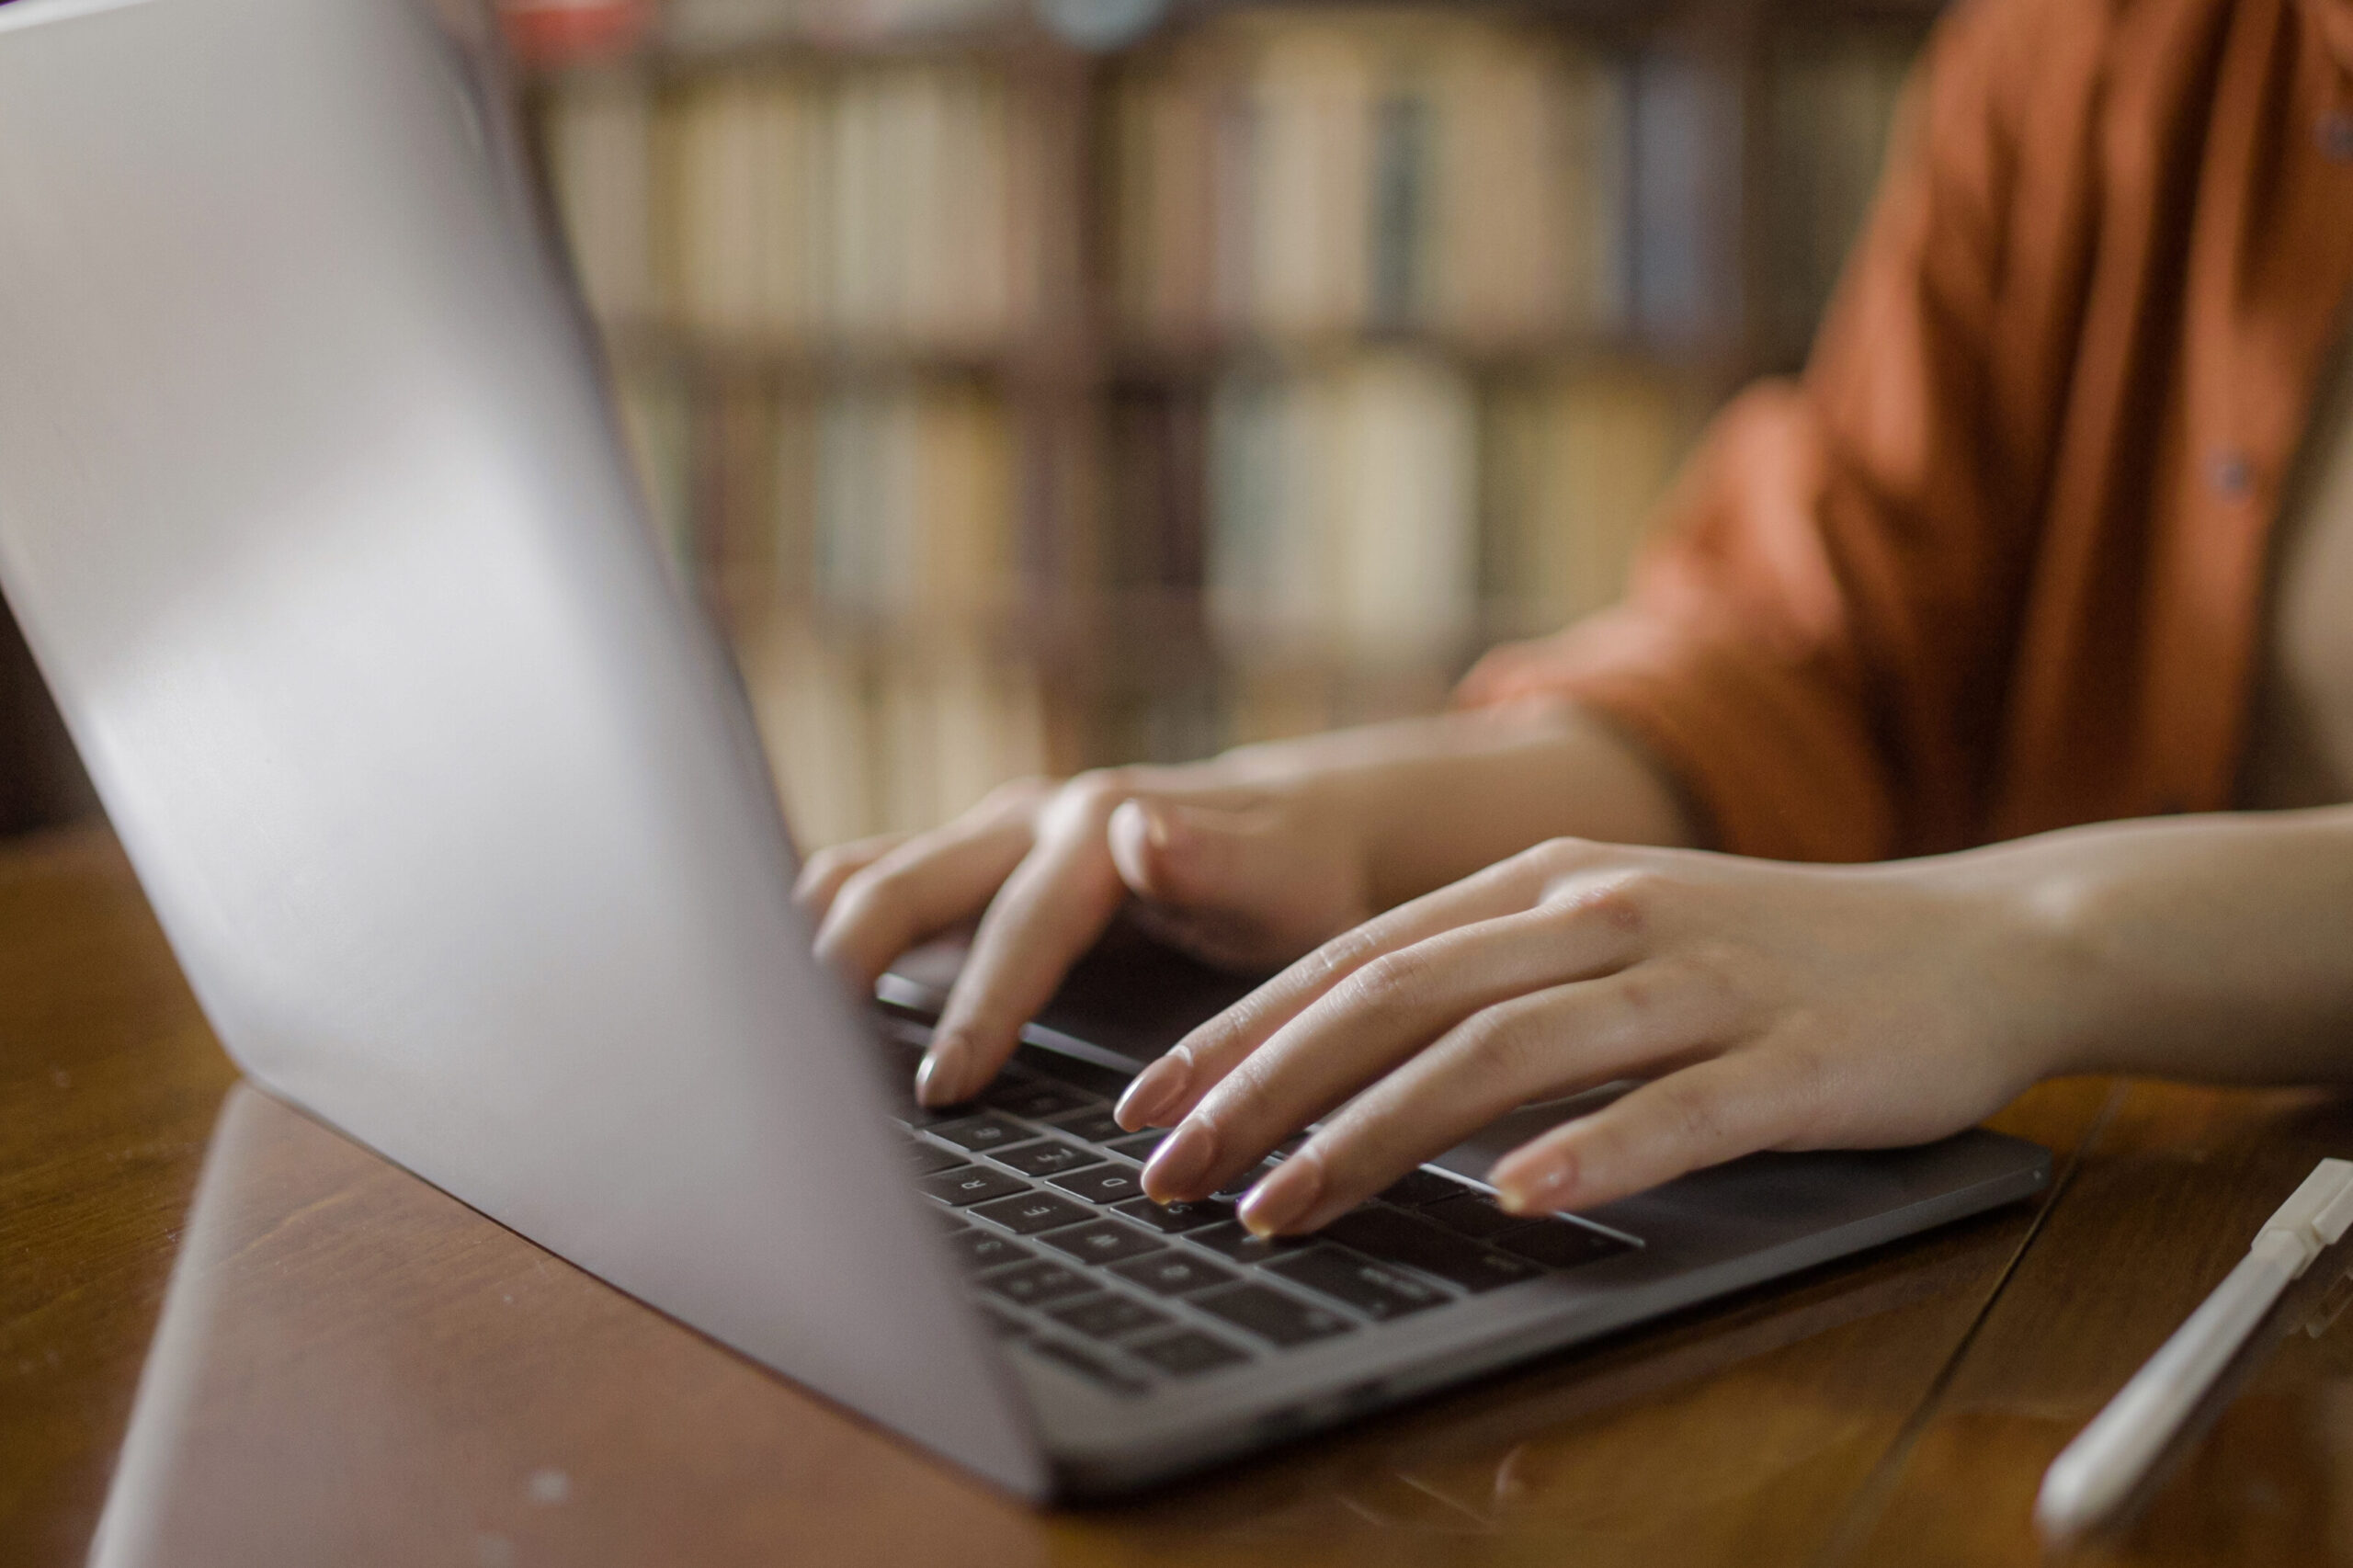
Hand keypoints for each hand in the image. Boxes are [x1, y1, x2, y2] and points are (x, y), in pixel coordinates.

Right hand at [796, 763, 1378, 1105]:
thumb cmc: (1293, 880)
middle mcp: (1022, 821)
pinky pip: (872, 886)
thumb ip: (1212, 864)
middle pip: (900, 885)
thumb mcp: (1278, 881)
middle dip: (842, 964)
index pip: (1014, 927)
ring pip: (866, 876)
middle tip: (790, 1056)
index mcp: (1090, 829)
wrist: (1294, 833)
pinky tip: (786, 996)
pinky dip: (822, 931)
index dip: (975, 1010)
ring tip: (756, 1023)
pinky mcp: (967, 868)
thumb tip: (1138, 833)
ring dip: (808, 937)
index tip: (940, 1091)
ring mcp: (984, 840)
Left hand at [1115, 836, 2066, 1230]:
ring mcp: (1697, 981)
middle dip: (1264, 1088)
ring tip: (1286, 1203)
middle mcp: (1601, 917)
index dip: (1239, 1032)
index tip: (1147, 1104)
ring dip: (1378, 1131)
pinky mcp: (1792, 1058)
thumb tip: (1335, 1056)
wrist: (1979, 940)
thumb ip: (1489, 974)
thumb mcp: (1609, 933)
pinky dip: (1591, 1151)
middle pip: (1399, 998)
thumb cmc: (1770, 954)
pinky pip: (1678, 1110)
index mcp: (1543, 884)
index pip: (1357, 958)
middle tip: (1170, 1172)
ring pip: (1506, 1050)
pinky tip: (1518, 1198)